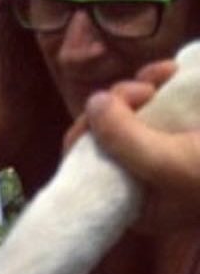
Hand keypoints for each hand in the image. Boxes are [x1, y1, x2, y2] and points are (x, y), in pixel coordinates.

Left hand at [65, 61, 199, 234]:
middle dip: (117, 103)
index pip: (85, 167)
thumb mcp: (166, 163)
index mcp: (133, 202)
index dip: (87, 131)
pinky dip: (161, 81)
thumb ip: (124, 139)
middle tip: (142, 89)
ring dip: (141, 85)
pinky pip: (162, 101)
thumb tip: (92, 103)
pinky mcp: (188, 126)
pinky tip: (171, 71)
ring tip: (162, 74)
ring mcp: (169, 150)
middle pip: (108, 135)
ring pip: (134, 113)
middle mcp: (145, 178)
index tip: (106, 106)